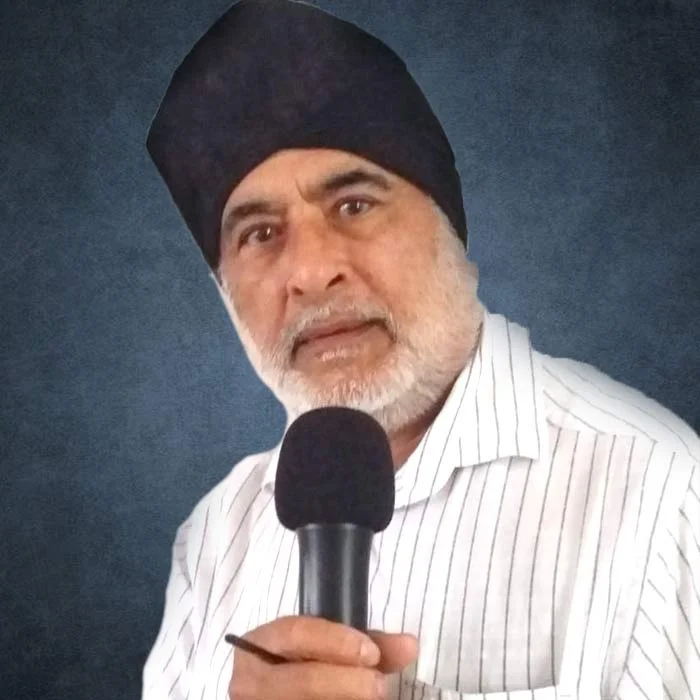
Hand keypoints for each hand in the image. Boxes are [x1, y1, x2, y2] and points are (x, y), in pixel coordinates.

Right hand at [228, 615, 418, 699]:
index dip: (334, 641)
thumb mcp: (324, 647)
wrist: (274, 692)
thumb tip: (410, 645)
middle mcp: (251, 682)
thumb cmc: (303, 663)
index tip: (371, 652)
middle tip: (379, 686)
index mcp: (259, 645)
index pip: (294, 634)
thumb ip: (365, 643)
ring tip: (373, 698)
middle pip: (301, 682)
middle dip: (346, 683)